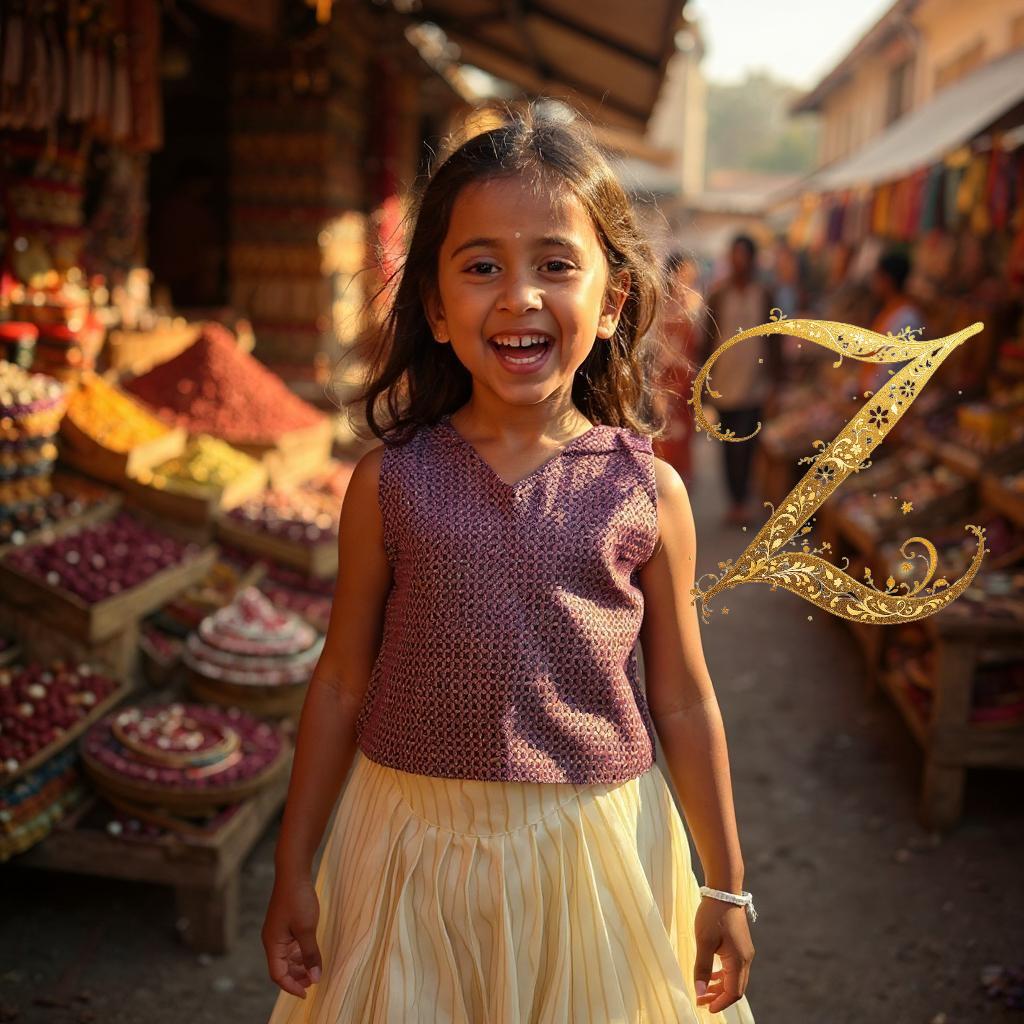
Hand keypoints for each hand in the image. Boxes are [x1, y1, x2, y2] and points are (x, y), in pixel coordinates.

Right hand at [262, 876, 321, 998]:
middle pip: (281, 968)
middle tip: (314, 983)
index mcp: (272, 943)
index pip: (278, 975)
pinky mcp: (285, 924)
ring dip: (300, 966)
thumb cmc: (298, 899)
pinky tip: (312, 954)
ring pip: (287, 957)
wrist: (293, 872)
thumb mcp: (307, 929)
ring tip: (315, 971)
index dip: (292, 986)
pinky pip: (291, 946)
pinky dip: (301, 953)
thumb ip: (310, 954)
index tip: (307, 993)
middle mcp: (272, 940)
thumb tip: (315, 978)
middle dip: (296, 978)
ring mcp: (278, 932)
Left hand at [693, 897, 754, 1012]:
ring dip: (720, 987)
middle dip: (719, 997)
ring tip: (704, 989)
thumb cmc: (712, 914)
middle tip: (701, 1000)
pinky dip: (723, 975)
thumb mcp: (703, 941)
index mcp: (738, 960)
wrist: (724, 890)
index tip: (704, 1007)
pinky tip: (712, 974)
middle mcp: (745, 959)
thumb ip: (702, 968)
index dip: (719, 1003)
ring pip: (735, 978)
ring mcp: (745, 951)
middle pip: (736, 988)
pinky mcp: (740, 945)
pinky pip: (734, 967)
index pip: (733, 992)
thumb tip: (700, 991)